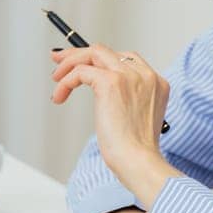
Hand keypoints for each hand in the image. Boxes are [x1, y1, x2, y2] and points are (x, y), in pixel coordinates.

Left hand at [49, 44, 181, 204]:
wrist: (138, 160)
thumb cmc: (135, 150)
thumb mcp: (136, 117)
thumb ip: (126, 99)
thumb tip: (102, 94)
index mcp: (155, 82)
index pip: (124, 59)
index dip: (100, 60)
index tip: (83, 65)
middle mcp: (144, 74)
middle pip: (107, 51)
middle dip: (80, 54)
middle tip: (60, 62)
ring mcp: (128, 76)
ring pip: (93, 53)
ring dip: (70, 63)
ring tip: (56, 78)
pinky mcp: (111, 82)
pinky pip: (81, 71)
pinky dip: (66, 82)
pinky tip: (60, 96)